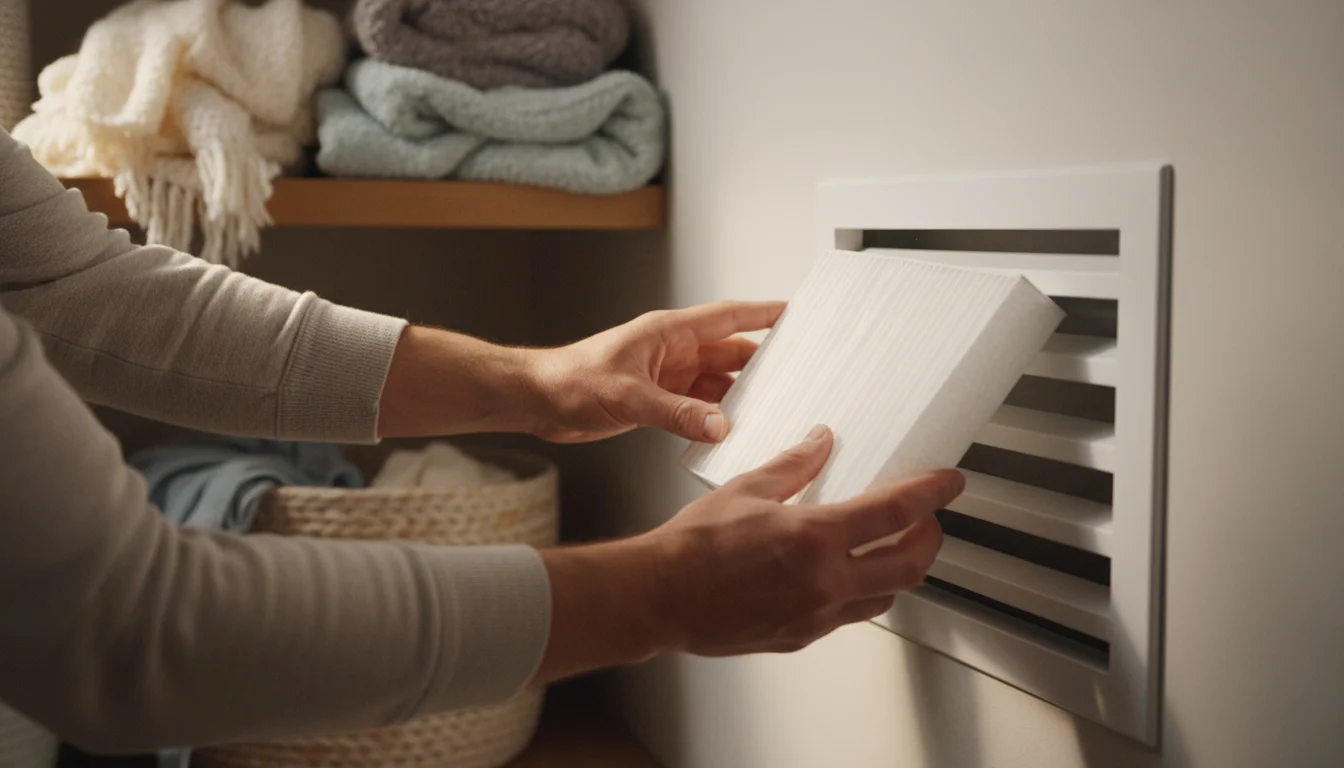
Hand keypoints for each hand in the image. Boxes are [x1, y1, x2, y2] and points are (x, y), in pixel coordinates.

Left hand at [527, 301, 785, 443]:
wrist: (537, 400)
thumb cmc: (570, 380)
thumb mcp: (628, 397)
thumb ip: (676, 413)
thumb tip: (719, 425)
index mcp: (669, 333)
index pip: (728, 317)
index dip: (763, 314)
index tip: (794, 313)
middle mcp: (673, 351)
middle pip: (730, 353)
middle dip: (762, 363)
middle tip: (796, 373)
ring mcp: (667, 376)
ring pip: (717, 383)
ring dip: (739, 396)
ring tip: (770, 408)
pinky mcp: (658, 400)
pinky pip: (698, 407)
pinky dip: (715, 418)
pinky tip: (730, 431)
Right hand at [532, 426, 963, 684]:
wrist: (660, 597)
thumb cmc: (692, 547)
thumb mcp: (747, 490)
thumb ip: (794, 465)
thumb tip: (820, 443)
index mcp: (815, 538)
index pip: (895, 512)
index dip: (931, 494)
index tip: (948, 482)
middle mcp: (825, 582)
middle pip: (910, 563)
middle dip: (929, 537)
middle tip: (927, 519)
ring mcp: (817, 614)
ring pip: (886, 595)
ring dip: (899, 569)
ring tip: (891, 547)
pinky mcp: (802, 635)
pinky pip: (851, 614)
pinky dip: (861, 591)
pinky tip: (846, 574)